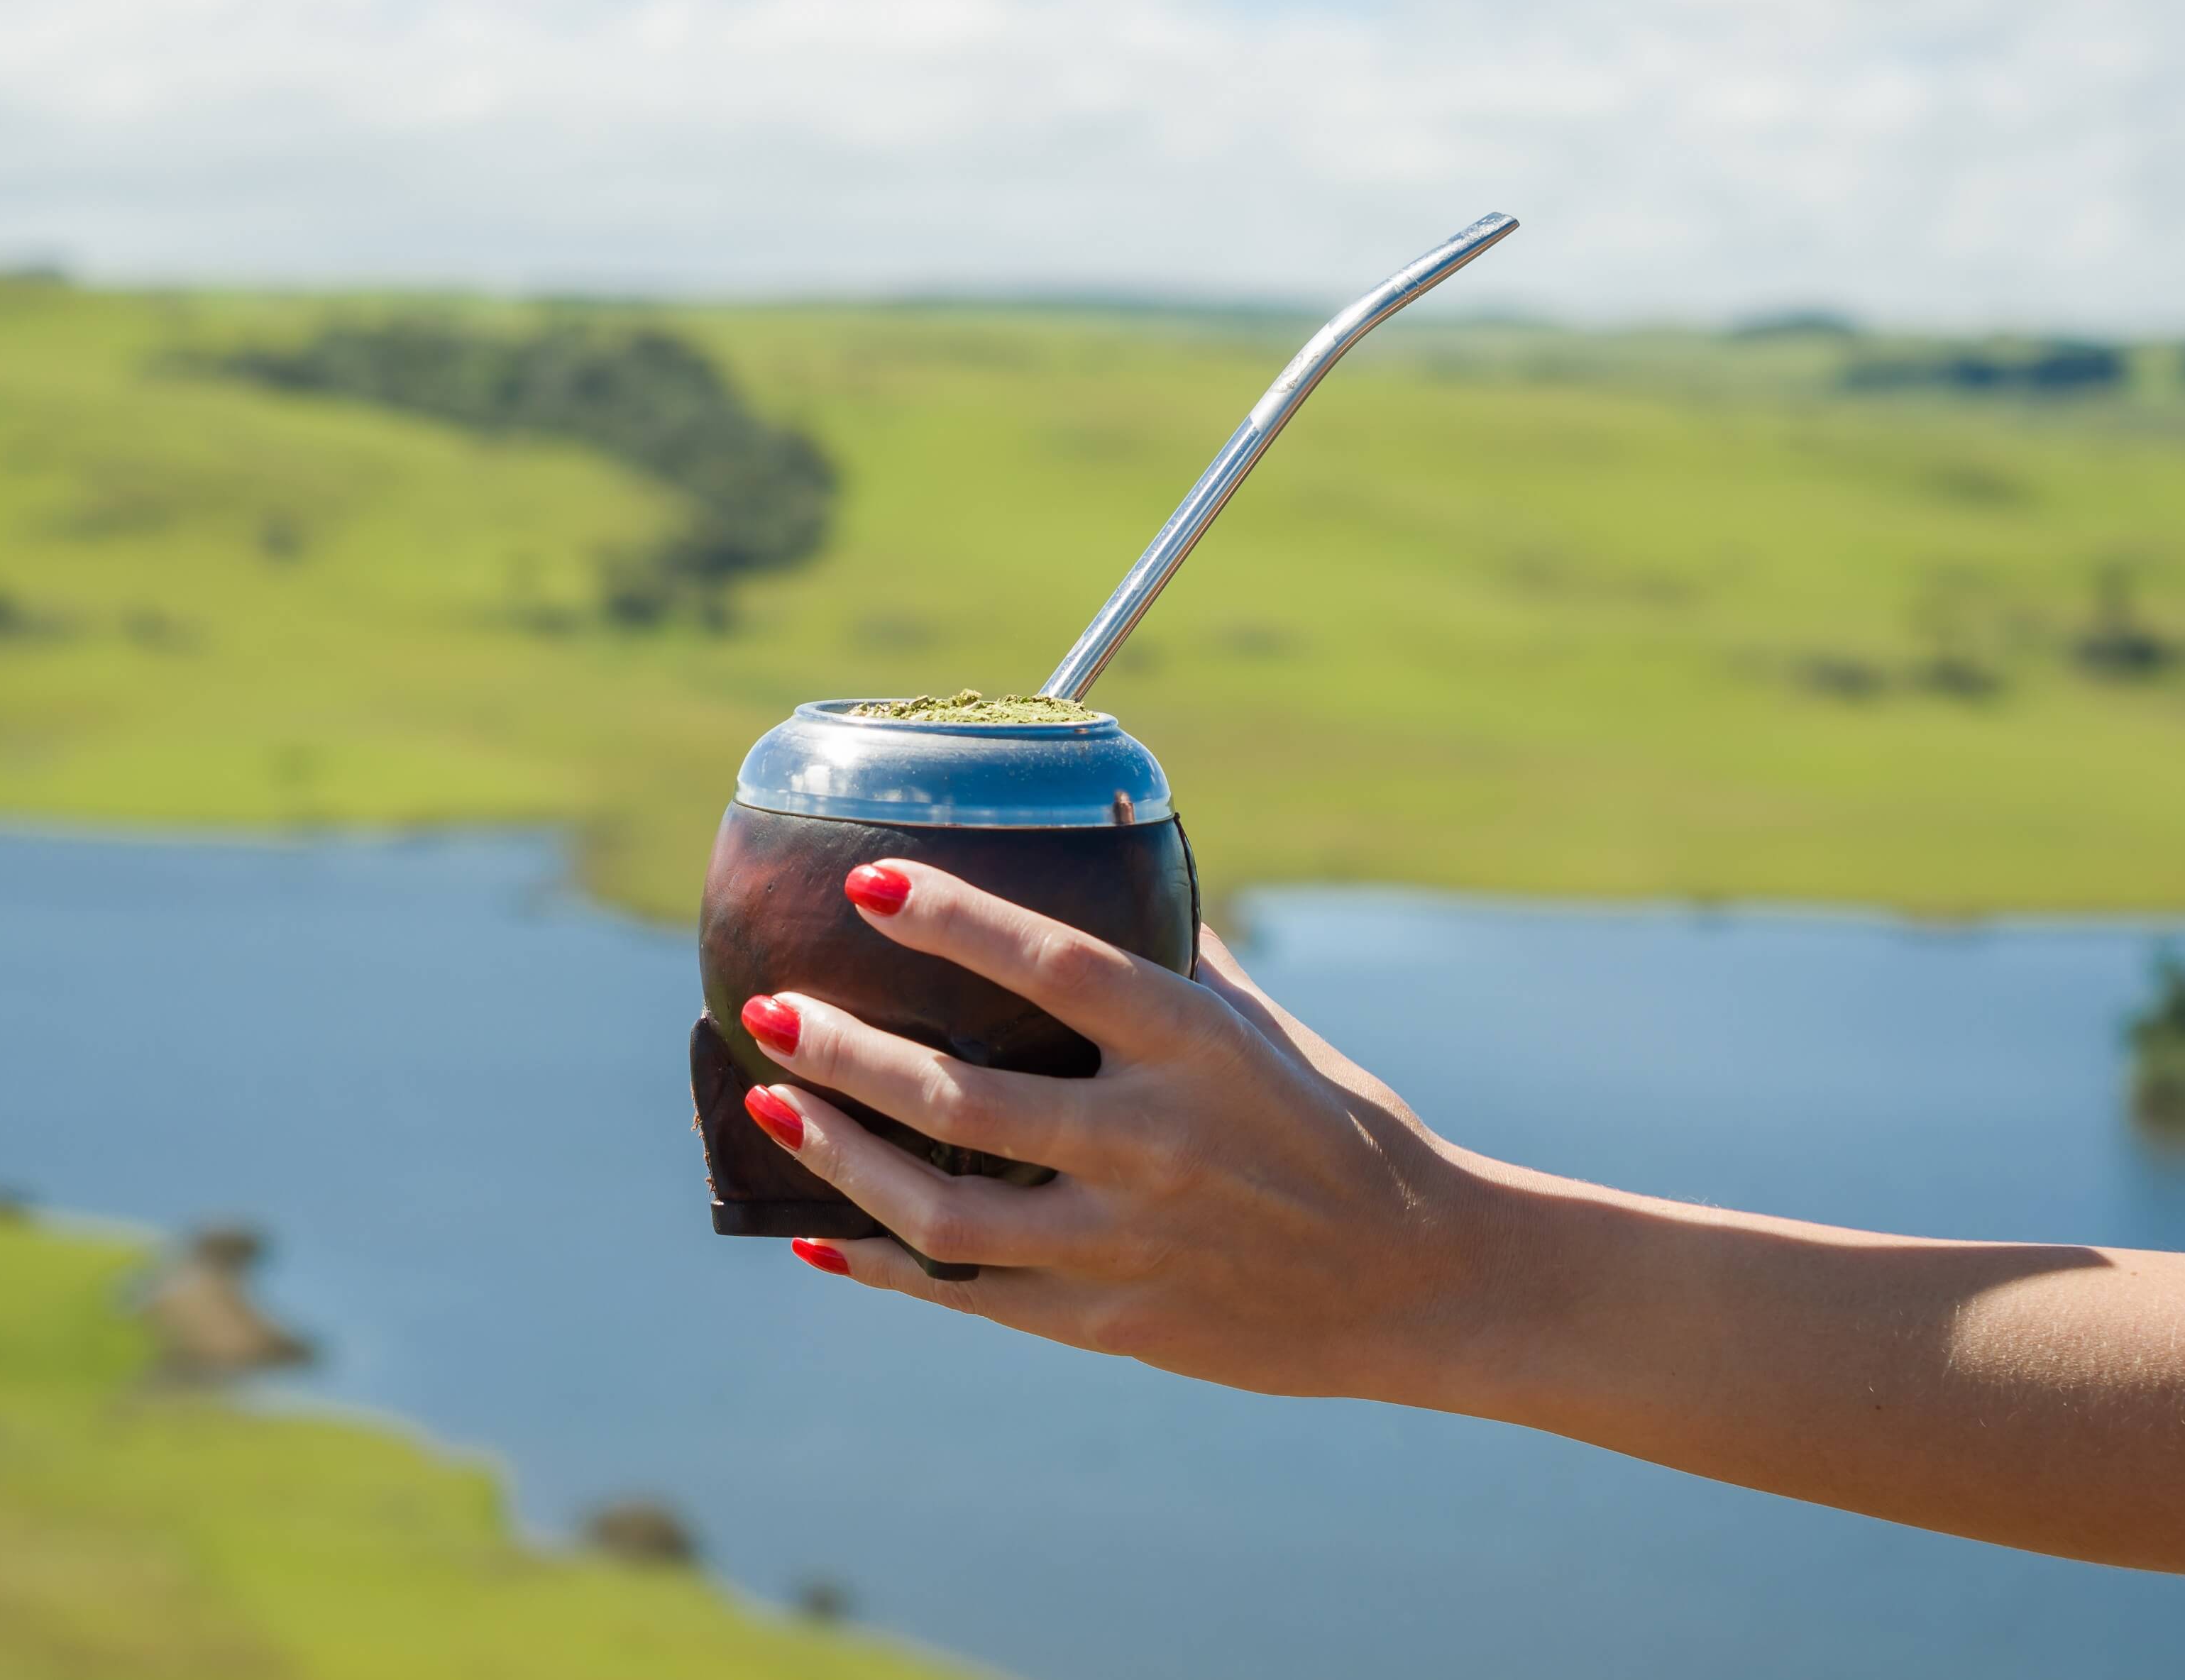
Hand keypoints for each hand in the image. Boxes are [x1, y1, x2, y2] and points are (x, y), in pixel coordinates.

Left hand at [734, 858, 1502, 1405]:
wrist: (1414, 1283)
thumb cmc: (1336, 1129)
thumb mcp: (1266, 1031)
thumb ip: (1178, 959)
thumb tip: (1105, 861)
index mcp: (1196, 1048)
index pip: (1056, 965)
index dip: (955, 919)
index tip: (867, 879)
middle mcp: (1153, 1144)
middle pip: (963, 1099)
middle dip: (847, 1051)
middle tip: (771, 1008)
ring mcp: (1124, 1242)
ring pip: (941, 1212)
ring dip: (838, 1155)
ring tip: (769, 1099)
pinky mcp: (1108, 1322)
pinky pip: (966, 1294)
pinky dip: (880, 1262)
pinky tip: (815, 1228)